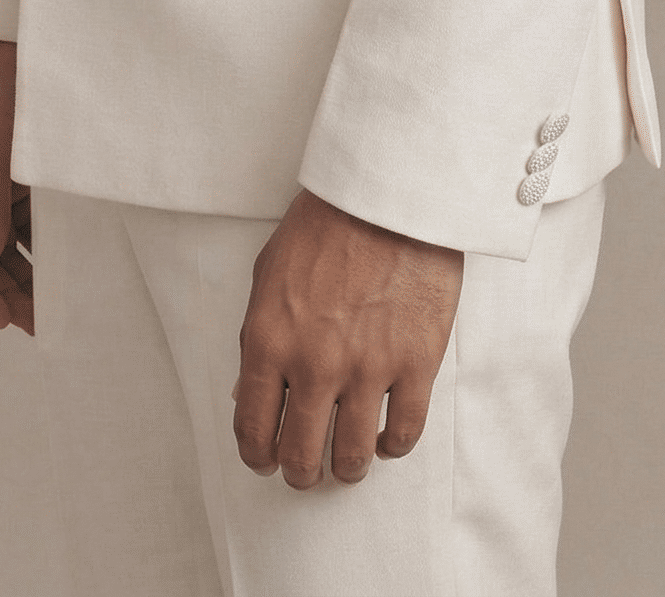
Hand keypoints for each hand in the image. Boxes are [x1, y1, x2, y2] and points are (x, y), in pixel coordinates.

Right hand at [0, 38, 32, 334]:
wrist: (31, 41)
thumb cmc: (5, 84)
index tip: (2, 318)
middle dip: (2, 290)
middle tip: (34, 324)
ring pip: (2, 243)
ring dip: (21, 274)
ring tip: (48, 309)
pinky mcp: (18, 176)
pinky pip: (25, 222)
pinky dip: (38, 247)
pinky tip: (58, 270)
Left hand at [233, 187, 461, 488]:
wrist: (386, 191)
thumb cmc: (325, 224)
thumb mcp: (268, 275)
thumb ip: (256, 340)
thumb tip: (247, 397)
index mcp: (270, 341)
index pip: (253, 431)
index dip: (258, 457)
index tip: (267, 460)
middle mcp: (315, 364)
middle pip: (301, 457)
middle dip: (301, 473)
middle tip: (307, 468)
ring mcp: (368, 367)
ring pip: (352, 457)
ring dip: (346, 467)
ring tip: (348, 460)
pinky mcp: (416, 362)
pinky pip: (403, 433)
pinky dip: (392, 446)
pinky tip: (386, 437)